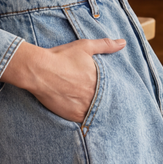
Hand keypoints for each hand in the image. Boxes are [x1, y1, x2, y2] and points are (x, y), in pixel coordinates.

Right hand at [1, 37, 125, 121]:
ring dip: (95, 110)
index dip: (111, 90)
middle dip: (103, 100)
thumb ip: (106, 45)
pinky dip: (85, 117)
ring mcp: (84, 106)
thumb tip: (123, 43)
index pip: (113, 89)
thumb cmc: (61, 57)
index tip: (109, 90)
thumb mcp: (85, 47)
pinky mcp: (73, 115)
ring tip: (89, 105)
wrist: (39, 70)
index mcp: (100, 79)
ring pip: (96, 112)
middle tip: (99, 99)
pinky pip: (85, 121)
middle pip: (105, 101)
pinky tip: (82, 112)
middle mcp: (94, 94)